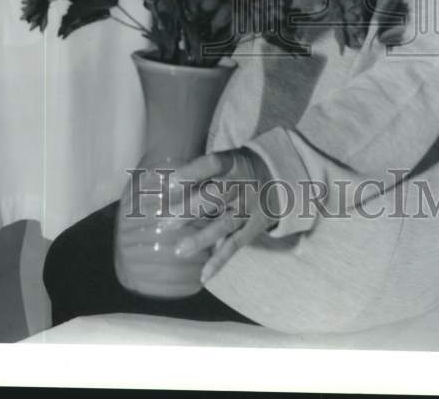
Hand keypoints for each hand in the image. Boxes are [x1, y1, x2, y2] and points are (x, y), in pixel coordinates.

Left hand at [167, 148, 277, 281]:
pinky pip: (235, 245)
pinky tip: (203, 276)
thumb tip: (158, 184)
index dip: (192, 172)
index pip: (212, 164)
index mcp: (233, 164)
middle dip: (189, 210)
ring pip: (224, 224)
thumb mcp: (225, 162)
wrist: (280, 179)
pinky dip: (219, 261)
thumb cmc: (239, 169)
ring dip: (201, 239)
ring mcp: (248, 208)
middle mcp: (242, 186)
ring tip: (179, 250)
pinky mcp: (253, 228)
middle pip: (215, 197)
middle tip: (164, 223)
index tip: (170, 181)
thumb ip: (199, 173)